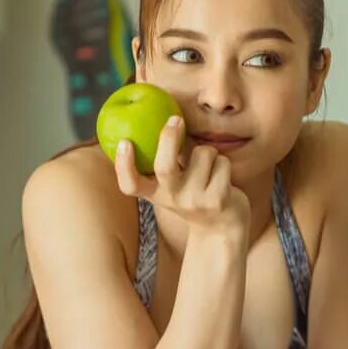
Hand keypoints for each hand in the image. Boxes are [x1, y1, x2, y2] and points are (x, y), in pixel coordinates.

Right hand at [115, 116, 250, 234]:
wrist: (222, 229)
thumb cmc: (196, 195)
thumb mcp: (175, 185)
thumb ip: (167, 161)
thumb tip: (161, 120)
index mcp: (156, 193)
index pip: (131, 185)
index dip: (124, 165)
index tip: (124, 142)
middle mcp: (172, 199)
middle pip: (164, 167)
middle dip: (169, 139)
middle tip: (175, 119)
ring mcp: (195, 201)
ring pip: (203, 154)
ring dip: (209, 152)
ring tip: (210, 167)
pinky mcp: (218, 200)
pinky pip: (222, 163)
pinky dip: (224, 163)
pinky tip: (223, 178)